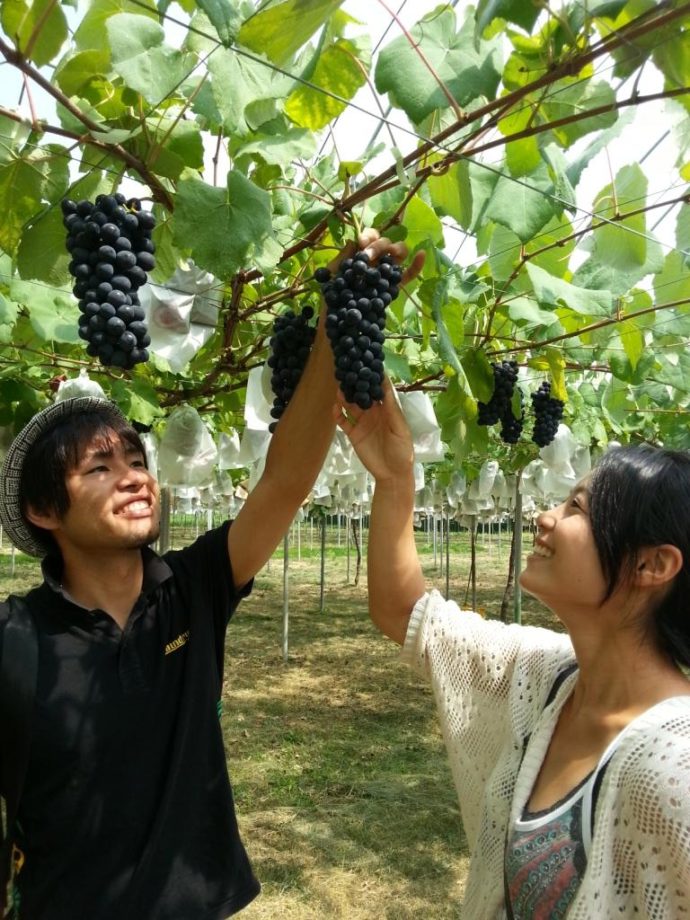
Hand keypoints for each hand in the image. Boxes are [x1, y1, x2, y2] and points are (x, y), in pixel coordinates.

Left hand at [316, 226, 424, 341]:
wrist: (339, 323)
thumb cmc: (331, 300)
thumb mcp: (331, 276)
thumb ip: (342, 258)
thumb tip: (354, 240)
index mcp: (360, 255)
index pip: (370, 237)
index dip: (369, 236)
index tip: (362, 244)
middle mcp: (374, 261)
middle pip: (386, 242)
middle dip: (379, 245)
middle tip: (368, 255)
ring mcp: (385, 274)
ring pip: (399, 253)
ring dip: (397, 249)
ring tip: (392, 254)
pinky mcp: (394, 287)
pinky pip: (408, 275)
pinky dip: (417, 265)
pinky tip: (422, 254)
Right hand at [334, 377, 414, 482]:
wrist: (392, 474)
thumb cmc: (402, 451)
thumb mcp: (400, 429)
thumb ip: (392, 409)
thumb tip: (385, 386)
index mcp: (388, 410)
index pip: (380, 390)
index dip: (375, 378)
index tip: (368, 365)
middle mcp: (374, 413)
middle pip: (363, 396)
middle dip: (356, 385)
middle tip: (349, 374)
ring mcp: (362, 423)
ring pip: (351, 406)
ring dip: (345, 397)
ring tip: (340, 388)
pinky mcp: (353, 434)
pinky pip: (343, 421)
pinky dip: (338, 414)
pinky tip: (334, 408)